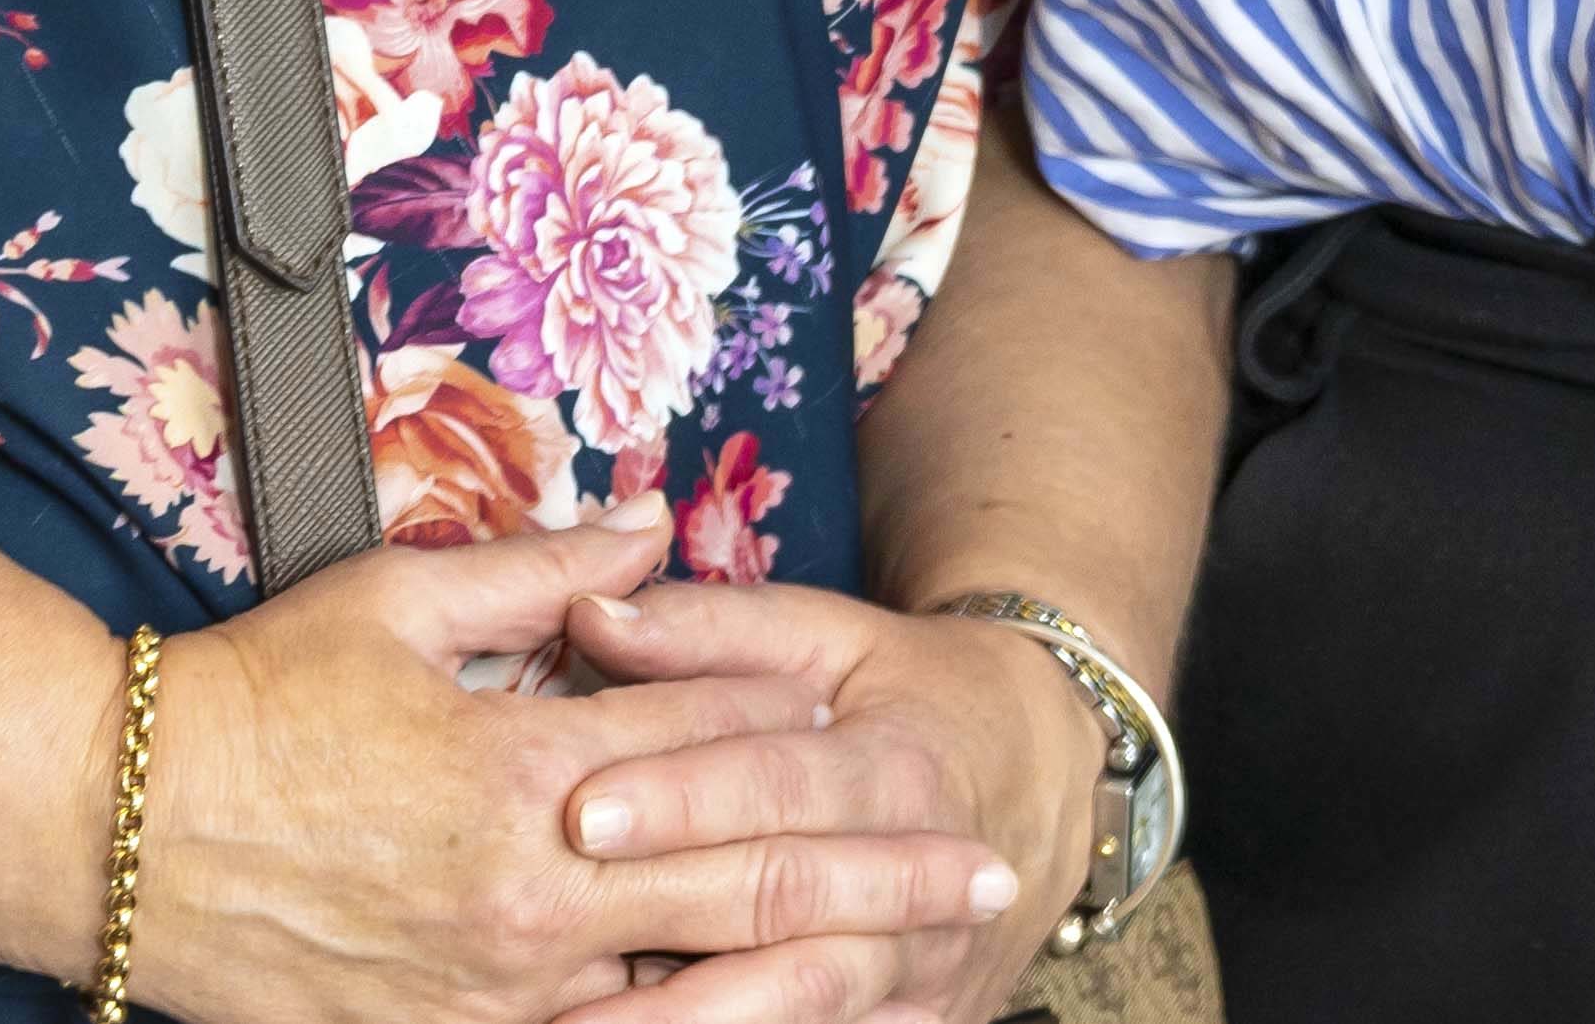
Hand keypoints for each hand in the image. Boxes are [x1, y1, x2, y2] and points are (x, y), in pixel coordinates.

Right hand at [122, 522, 1026, 1023]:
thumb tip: (655, 527)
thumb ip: (544, 570)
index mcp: (530, 764)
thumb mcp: (396, 598)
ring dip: (818, 981)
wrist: (108, 831)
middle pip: (750, 880)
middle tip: (991, 878)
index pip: (719, 747)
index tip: (912, 741)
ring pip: (695, 995)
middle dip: (886, 879)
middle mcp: (533, 890)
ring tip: (923, 975)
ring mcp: (494, 990)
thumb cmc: (252, 700)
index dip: (822, 739)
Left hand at [557, 583, 1109, 1023]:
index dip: (684, 798)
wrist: (1039, 776)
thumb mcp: (829, 636)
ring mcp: (924, 962)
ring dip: (701, 1017)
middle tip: (555, 931)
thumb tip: (591, 612)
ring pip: (811, 1000)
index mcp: (896, 764)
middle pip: (794, 905)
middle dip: (676, 917)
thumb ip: (710, 629)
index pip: (781, 785)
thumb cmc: (909, 694)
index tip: (579, 810)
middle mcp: (921, 871)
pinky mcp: (919, 1020)